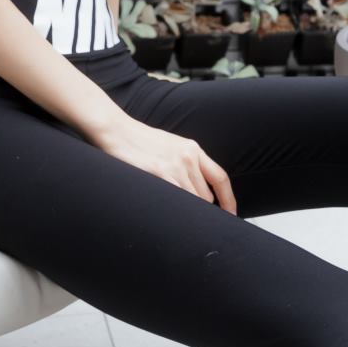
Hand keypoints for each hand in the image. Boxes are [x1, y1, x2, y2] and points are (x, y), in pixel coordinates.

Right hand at [88, 114, 237, 212]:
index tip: (231, 214)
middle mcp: (188, 156)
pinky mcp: (159, 172)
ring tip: (172, 211)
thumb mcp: (171, 146)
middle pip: (205, 196)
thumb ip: (186, 162)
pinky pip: (178, 199)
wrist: (116, 130)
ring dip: (187, 211)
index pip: (220, 178)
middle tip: (189, 216)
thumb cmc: (139, 140)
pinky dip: (177, 210)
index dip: (229, 200)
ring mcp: (175, 165)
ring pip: (193, 201)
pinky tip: (168, 211)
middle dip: (200, 209)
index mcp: (193, 149)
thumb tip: (196, 186)